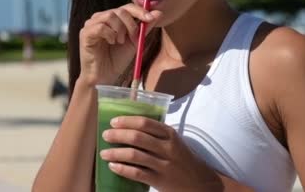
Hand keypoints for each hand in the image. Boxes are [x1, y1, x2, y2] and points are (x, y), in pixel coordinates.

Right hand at [78, 3, 160, 85]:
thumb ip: (144, 27)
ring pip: (110, 16)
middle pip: (119, 10)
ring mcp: (91, 25)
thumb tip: (158, 12)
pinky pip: (100, 27)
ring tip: (120, 42)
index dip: (140, 11)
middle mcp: (100, 18)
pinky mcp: (85, 34)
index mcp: (111, 19)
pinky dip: (110, 34)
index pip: (127, 7)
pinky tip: (111, 42)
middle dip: (130, 24)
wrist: (104, 77)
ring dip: (120, 30)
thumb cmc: (117, 60)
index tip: (150, 18)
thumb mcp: (135, 42)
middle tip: (132, 39)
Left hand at [99, 116, 221, 191]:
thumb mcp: (174, 141)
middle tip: (105, 135)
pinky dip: (122, 169)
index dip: (127, 121)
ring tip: (104, 153)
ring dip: (115, 153)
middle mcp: (167, 148)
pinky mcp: (160, 180)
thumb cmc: (182, 158)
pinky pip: (137, 173)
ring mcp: (164, 165)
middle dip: (118, 135)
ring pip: (134, 155)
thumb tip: (127, 125)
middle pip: (137, 138)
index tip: (113, 121)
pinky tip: (112, 166)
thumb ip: (156, 133)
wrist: (200, 183)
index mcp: (170, 134)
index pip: (145, 123)